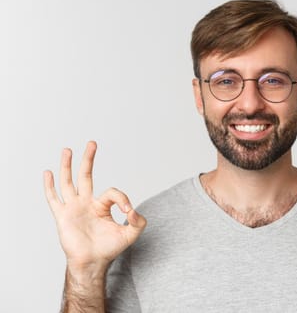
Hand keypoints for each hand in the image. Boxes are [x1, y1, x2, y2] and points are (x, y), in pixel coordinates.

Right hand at [44, 141, 146, 271]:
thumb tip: (133, 210)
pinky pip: (54, 199)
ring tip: (67, 150)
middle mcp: (87, 203)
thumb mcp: (130, 234)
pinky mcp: (63, 216)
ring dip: (67, 166)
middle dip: (89, 159)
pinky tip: (48, 173)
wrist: (92, 263)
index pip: (113, 192)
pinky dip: (50, 186)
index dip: (122, 199)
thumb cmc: (109, 249)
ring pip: (69, 182)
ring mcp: (74, 208)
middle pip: (86, 175)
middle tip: (92, 143)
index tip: (128, 212)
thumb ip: (138, 221)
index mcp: (102, 206)